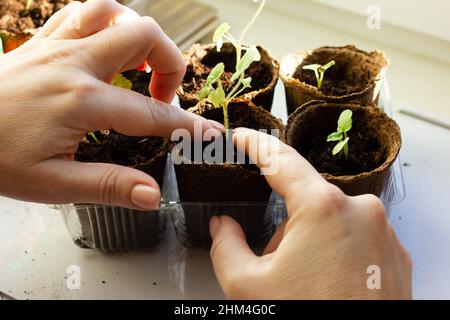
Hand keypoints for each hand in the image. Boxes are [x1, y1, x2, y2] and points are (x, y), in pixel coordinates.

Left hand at [0, 0, 221, 209]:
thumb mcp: (53, 184)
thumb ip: (109, 186)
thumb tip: (153, 194)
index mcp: (82, 101)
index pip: (152, 113)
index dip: (187, 125)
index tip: (209, 133)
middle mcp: (74, 63)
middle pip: (144, 37)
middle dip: (170, 65)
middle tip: (164, 97)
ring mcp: (57, 46)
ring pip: (114, 12)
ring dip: (138, 36)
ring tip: (140, 67)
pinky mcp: (42, 41)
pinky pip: (82, 13)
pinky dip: (106, 24)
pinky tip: (107, 49)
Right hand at [209, 128, 411, 298]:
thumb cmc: (308, 317)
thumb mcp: (247, 285)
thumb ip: (226, 245)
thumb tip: (223, 226)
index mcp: (323, 208)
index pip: (280, 161)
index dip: (256, 145)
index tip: (244, 137)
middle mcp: (361, 211)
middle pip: (305, 203)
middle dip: (286, 230)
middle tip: (278, 267)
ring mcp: (382, 232)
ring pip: (331, 222)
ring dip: (312, 244)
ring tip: (307, 283)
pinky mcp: (394, 254)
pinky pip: (356, 238)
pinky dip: (337, 254)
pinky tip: (330, 285)